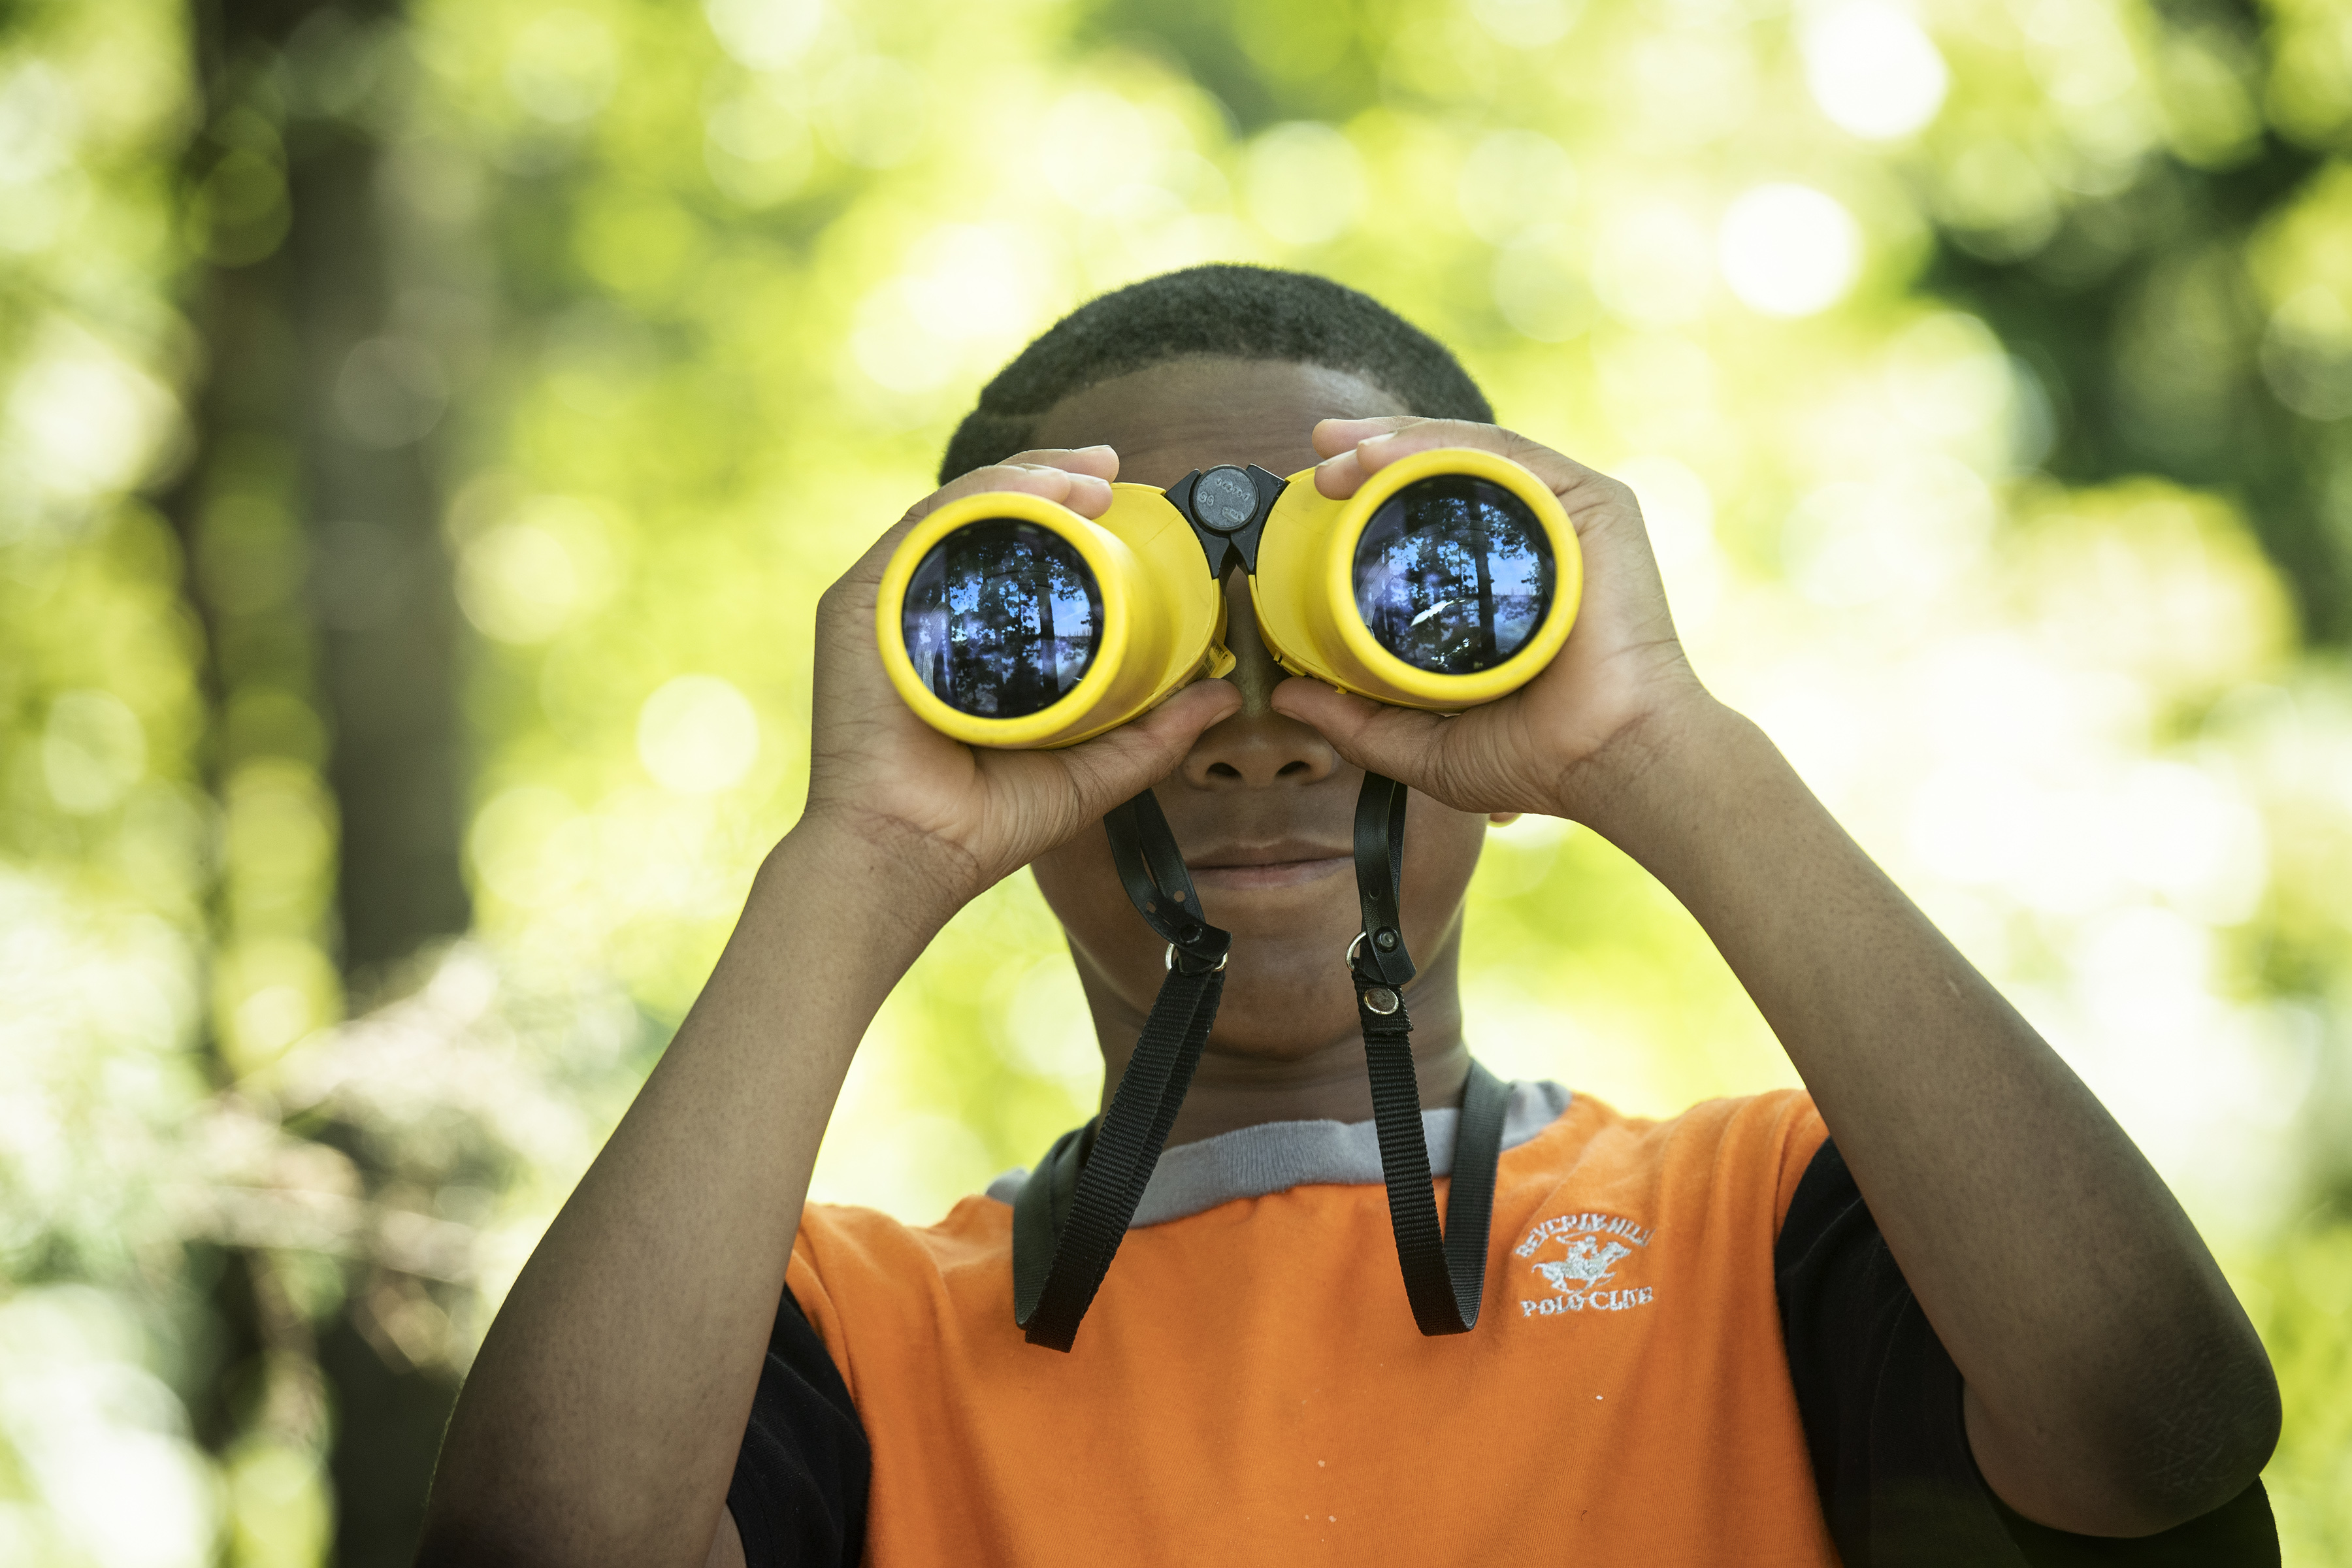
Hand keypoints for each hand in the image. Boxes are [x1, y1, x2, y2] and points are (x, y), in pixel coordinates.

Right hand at [800, 446, 1241, 915]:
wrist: (913, 854)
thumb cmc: (983, 823)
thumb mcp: (1091, 769)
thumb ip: (1153, 734)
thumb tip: (1222, 697)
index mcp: (967, 639)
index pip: (1013, 553)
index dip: (1065, 514)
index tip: (1122, 502)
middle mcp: (923, 611)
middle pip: (986, 519)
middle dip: (1053, 479)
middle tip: (1112, 470)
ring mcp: (888, 603)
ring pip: (958, 511)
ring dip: (1028, 477)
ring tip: (1090, 476)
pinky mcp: (856, 604)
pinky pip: (924, 527)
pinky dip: (982, 497)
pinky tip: (1035, 492)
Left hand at [1271, 418, 1710, 826]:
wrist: (1609, 759)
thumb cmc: (1538, 756)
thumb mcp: (1425, 743)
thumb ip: (1359, 723)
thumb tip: (1289, 697)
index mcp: (1506, 580)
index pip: (1435, 515)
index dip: (1376, 493)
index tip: (1318, 494)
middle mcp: (1537, 538)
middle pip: (1449, 471)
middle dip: (1376, 449)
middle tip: (1319, 449)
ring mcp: (1565, 517)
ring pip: (1471, 454)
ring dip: (1396, 441)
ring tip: (1335, 453)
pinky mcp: (1593, 503)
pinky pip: (1507, 457)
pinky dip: (1440, 447)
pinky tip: (1384, 454)